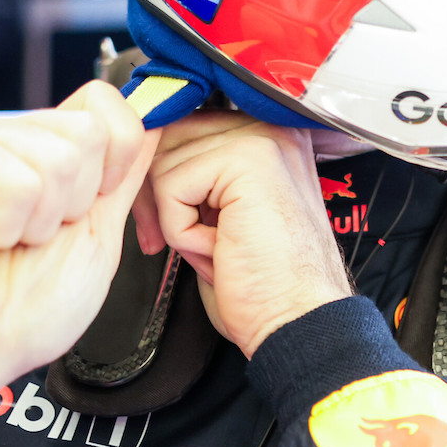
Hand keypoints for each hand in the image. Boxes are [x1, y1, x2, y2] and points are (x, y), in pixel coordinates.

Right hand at [0, 81, 156, 415]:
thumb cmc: (20, 311)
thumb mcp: (95, 237)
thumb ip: (124, 178)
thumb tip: (156, 119)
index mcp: (47, 151)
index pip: (104, 105)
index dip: (116, 160)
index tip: (88, 208)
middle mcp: (9, 137)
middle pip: (89, 132)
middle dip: (75, 204)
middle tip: (31, 238)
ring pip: (58, 156)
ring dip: (39, 222)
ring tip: (1, 243)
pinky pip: (15, 178)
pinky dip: (5, 225)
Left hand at [132, 112, 352, 357]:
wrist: (299, 319)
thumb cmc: (266, 283)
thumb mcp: (225, 213)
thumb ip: (199, 175)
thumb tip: (147, 159)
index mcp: (269, 136)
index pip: (185, 127)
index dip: (162, 178)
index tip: (162, 222)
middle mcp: (270, 128)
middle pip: (167, 136)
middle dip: (154, 195)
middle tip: (169, 241)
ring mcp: (262, 139)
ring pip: (163, 162)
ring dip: (172, 217)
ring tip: (212, 247)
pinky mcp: (247, 160)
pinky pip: (171, 187)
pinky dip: (180, 231)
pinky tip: (218, 249)